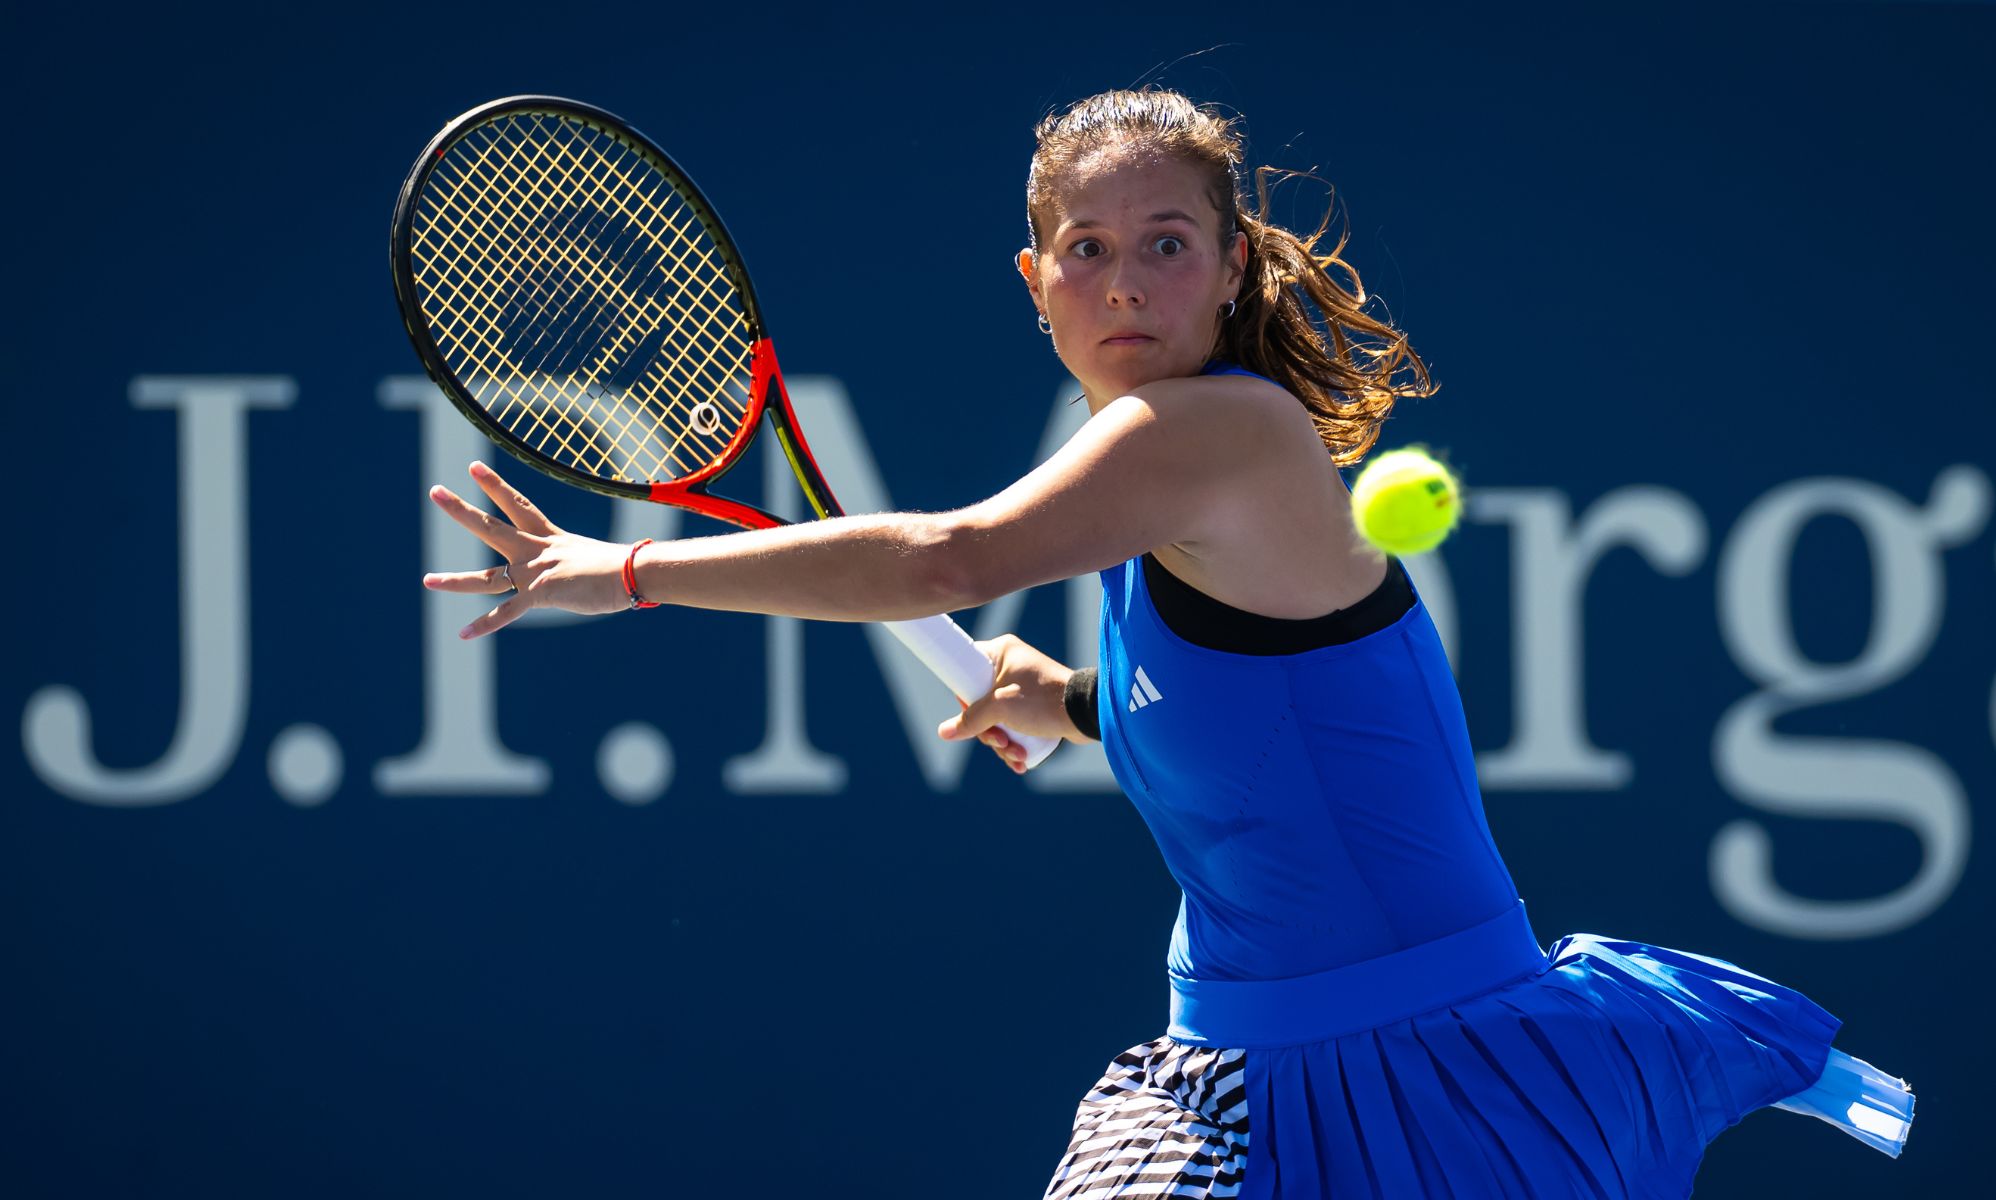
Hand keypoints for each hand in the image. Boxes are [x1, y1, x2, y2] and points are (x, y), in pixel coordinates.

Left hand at [421, 461, 633, 637]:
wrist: (632, 572)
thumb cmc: (625, 567)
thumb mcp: (596, 560)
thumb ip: (583, 566)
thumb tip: (600, 574)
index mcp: (551, 538)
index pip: (518, 505)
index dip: (495, 485)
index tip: (473, 469)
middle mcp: (537, 552)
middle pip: (491, 527)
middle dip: (461, 510)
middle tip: (435, 491)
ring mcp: (535, 574)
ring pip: (487, 577)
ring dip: (455, 580)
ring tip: (427, 580)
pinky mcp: (540, 595)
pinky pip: (506, 613)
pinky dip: (485, 626)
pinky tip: (463, 634)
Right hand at [936, 633, 1084, 773]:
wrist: (1085, 713)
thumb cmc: (1042, 701)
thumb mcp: (1000, 708)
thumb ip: (970, 720)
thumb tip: (944, 732)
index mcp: (1001, 653)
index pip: (966, 670)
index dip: (965, 697)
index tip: (972, 715)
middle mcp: (1010, 667)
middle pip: (980, 703)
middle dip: (989, 732)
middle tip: (1000, 741)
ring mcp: (1022, 687)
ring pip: (997, 719)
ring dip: (1003, 743)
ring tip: (1018, 755)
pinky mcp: (1034, 706)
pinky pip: (1014, 725)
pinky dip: (1015, 744)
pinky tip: (1022, 761)